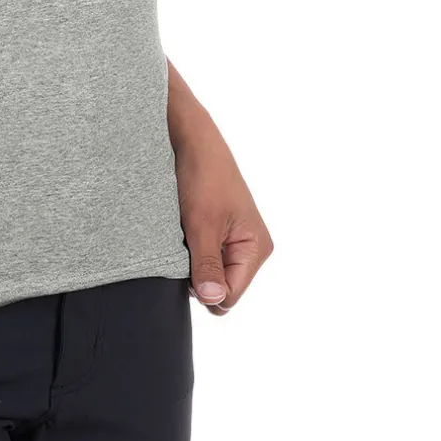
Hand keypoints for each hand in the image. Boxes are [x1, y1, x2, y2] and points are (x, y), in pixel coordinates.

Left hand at [173, 127, 273, 315]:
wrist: (192, 140)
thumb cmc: (203, 177)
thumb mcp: (202, 224)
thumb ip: (207, 264)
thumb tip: (213, 300)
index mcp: (256, 249)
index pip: (230, 296)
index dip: (205, 287)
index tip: (189, 258)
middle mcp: (250, 248)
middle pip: (220, 287)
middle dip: (199, 274)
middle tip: (186, 242)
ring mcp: (234, 241)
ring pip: (208, 273)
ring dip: (192, 259)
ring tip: (185, 231)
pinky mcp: (218, 233)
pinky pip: (202, 256)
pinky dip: (189, 248)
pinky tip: (184, 228)